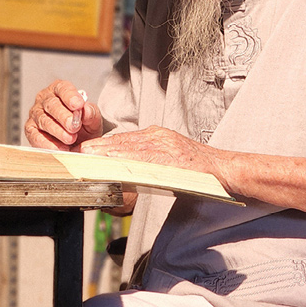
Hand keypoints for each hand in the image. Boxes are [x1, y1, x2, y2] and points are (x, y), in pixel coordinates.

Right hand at [23, 80, 101, 150]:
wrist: (78, 142)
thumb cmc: (84, 126)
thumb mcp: (93, 118)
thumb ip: (91, 113)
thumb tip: (86, 110)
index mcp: (60, 90)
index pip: (63, 88)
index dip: (70, 96)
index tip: (79, 105)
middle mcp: (45, 99)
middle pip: (52, 105)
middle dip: (64, 116)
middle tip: (74, 126)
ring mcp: (36, 114)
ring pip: (44, 120)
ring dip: (57, 131)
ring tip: (70, 139)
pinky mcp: (30, 130)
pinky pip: (36, 136)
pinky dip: (48, 144)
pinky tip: (60, 148)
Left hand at [77, 126, 227, 183]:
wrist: (224, 169)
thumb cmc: (198, 169)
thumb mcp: (170, 157)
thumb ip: (149, 159)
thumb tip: (127, 171)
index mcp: (158, 135)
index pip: (125, 139)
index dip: (105, 145)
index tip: (88, 149)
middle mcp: (159, 136)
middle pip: (123, 141)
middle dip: (101, 147)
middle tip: (81, 152)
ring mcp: (166, 145)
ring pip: (131, 148)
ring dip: (108, 153)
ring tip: (91, 157)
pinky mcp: (172, 156)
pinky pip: (145, 159)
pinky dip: (128, 160)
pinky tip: (115, 163)